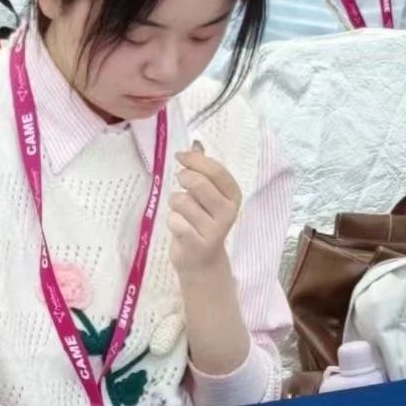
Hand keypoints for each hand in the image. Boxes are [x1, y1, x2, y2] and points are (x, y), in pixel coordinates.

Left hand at [168, 144, 241, 277]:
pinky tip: (179, 228)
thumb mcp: (207, 196)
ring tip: (181, 212)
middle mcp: (228, 212)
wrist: (202, 262)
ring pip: (182, 201)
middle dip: (184, 179)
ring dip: (175, 204)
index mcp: (233, 196)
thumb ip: (203, 170)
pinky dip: (171, 221)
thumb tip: (196, 143)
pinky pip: (174, 220)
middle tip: (181, 184)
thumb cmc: (202, 222)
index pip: (216, 171)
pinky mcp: (197, 244)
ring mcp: (213, 230)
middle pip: (198, 183)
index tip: (180, 157)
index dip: (196, 160)